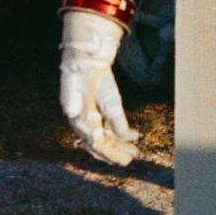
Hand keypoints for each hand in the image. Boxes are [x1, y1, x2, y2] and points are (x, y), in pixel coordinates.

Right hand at [60, 11, 138, 166]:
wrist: (85, 54)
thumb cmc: (94, 72)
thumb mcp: (108, 93)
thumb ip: (114, 114)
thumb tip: (122, 136)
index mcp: (80, 119)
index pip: (97, 144)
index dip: (112, 154)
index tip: (127, 160)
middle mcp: (81, 121)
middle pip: (99, 144)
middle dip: (116, 152)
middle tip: (133, 157)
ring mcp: (86, 116)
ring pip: (103, 136)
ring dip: (118, 144)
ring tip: (135, 149)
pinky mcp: (92, 109)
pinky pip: (104, 127)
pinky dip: (117, 132)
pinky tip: (132, 135)